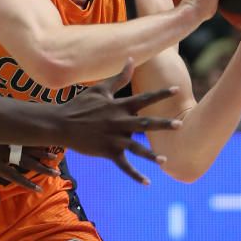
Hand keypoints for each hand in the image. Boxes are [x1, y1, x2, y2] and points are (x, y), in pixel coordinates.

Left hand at [0, 141, 60, 204]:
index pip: (15, 176)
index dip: (28, 183)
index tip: (40, 189)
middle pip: (25, 159)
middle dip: (42, 166)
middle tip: (56, 172)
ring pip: (24, 143)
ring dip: (40, 149)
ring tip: (54, 154)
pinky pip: (16, 131)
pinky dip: (28, 135)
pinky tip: (38, 135)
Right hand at [55, 59, 180, 184]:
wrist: (61, 124)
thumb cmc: (80, 105)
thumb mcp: (100, 89)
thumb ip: (119, 77)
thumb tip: (131, 59)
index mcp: (118, 106)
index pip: (143, 99)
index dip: (160, 94)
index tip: (175, 89)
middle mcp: (119, 122)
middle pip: (144, 123)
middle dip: (162, 124)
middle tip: (179, 124)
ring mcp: (113, 138)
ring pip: (136, 148)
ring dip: (151, 154)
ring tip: (165, 160)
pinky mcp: (107, 152)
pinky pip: (124, 165)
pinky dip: (135, 175)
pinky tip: (147, 182)